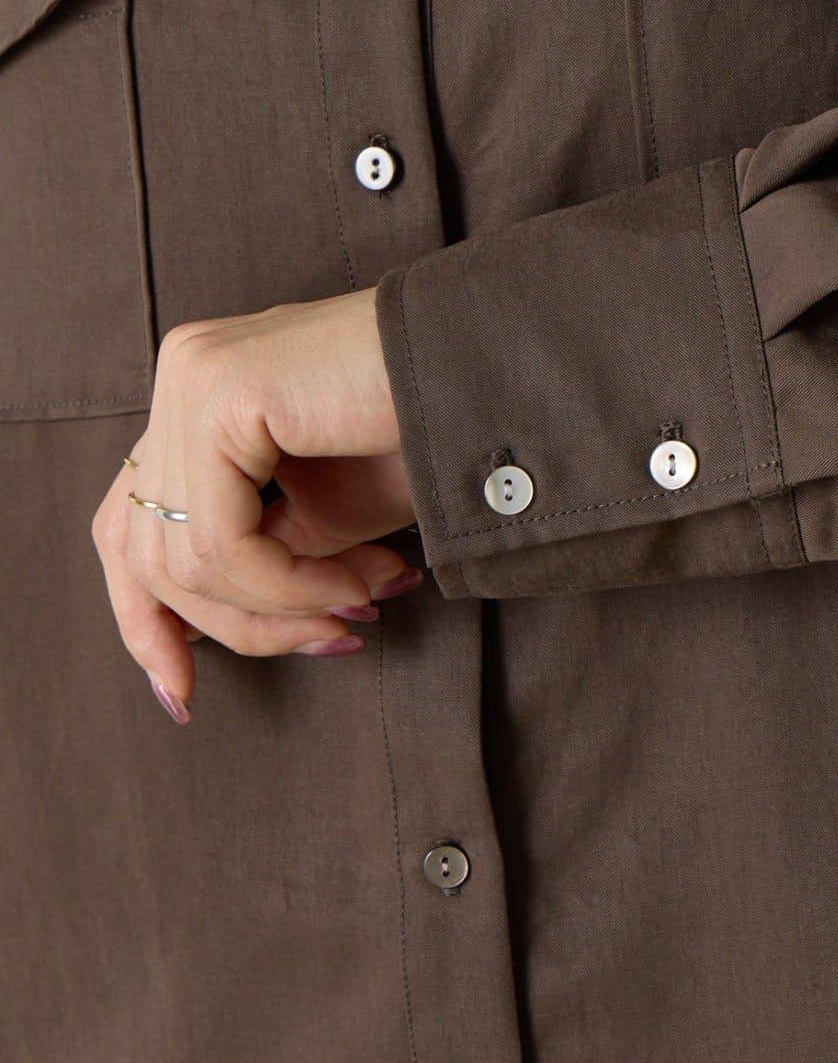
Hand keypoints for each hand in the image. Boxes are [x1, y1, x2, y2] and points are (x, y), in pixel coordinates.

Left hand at [92, 288, 421, 723]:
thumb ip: (264, 562)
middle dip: (241, 629)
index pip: (126, 524)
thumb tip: (220, 633)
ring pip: (183, 561)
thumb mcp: (330, 516)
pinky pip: (223, 540)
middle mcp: (183, 374)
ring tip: (363, 604)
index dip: (144, 621)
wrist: (485, 366)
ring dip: (282, 610)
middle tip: (336, 641)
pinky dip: (290, 586)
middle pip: (148, 554)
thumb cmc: (425, 431)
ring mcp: (193, 378)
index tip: (183, 697)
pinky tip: (357, 585)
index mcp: (200, 393)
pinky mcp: (221, 393)